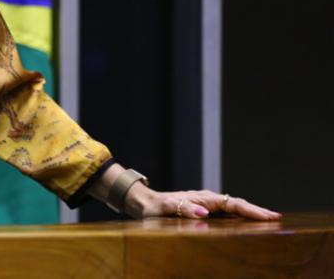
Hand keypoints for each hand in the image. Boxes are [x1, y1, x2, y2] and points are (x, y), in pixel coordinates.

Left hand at [125, 183, 281, 220]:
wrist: (145, 203)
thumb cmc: (155, 208)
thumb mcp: (166, 209)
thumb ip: (183, 209)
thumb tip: (203, 212)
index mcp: (202, 199)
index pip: (232, 204)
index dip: (251, 210)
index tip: (268, 216)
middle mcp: (207, 199)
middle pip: (237, 204)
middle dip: (257, 211)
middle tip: (277, 218)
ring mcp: (207, 204)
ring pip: (233, 208)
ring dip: (250, 213)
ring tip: (269, 220)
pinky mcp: (204, 210)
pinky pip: (226, 213)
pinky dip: (239, 216)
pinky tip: (248, 223)